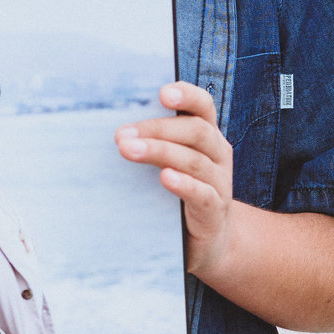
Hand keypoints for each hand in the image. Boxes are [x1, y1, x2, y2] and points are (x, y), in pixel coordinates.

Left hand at [115, 83, 233, 283]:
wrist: (209, 241)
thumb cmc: (182, 193)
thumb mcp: (170, 162)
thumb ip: (151, 143)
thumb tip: (113, 131)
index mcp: (207, 136)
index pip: (203, 106)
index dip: (187, 95)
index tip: (162, 93)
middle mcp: (218, 154)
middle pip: (195, 131)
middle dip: (157, 129)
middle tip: (122, 134)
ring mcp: (220, 182)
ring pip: (194, 160)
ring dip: (160, 152)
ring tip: (129, 150)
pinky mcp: (215, 210)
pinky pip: (202, 194)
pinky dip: (183, 184)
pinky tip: (165, 178)